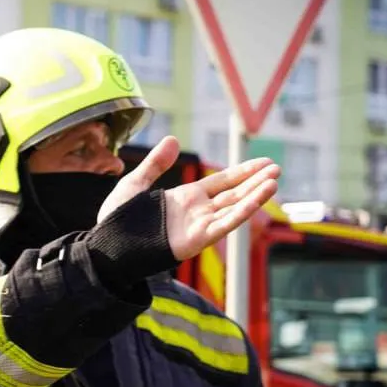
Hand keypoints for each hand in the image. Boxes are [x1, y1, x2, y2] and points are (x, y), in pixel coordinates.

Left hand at [97, 136, 280, 261]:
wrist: (108, 247)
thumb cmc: (118, 220)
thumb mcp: (135, 183)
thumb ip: (156, 164)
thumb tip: (172, 139)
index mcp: (186, 198)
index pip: (222, 182)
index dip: (243, 172)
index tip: (263, 163)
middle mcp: (197, 211)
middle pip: (234, 193)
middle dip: (255, 181)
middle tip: (277, 168)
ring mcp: (199, 225)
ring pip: (234, 208)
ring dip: (255, 195)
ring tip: (274, 181)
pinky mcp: (197, 239)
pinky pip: (225, 224)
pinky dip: (243, 212)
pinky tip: (258, 198)